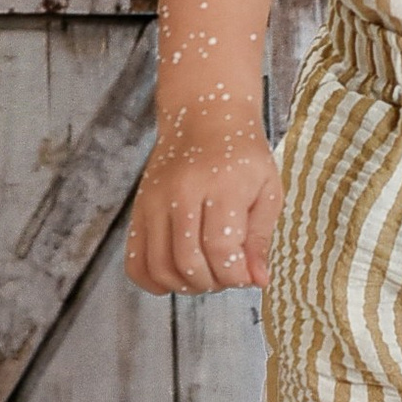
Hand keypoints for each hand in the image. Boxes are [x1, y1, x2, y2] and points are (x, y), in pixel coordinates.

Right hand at [126, 105, 282, 292]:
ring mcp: (155, 200)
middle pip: (188, 261)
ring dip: (185, 285)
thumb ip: (261, 237)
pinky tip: (174, 279)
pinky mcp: (139, 208)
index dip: (235, 274)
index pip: (221, 247)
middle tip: (227, 276)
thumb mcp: (267, 189)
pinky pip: (134, 259)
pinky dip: (151, 280)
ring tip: (204, 276)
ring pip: (159, 265)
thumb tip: (258, 280)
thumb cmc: (241, 154)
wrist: (204, 115)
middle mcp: (183, 192)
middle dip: (213, 283)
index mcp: (222, 185)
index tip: (246, 275)